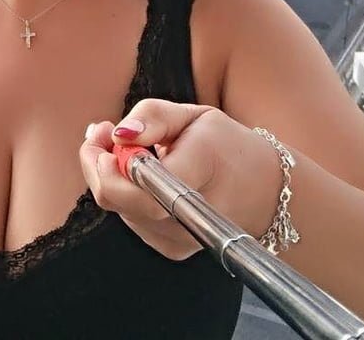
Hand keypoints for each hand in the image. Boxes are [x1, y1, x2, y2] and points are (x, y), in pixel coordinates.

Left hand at [79, 99, 282, 260]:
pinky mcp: (172, 248)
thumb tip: (118, 133)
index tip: (106, 132)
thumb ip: (154, 116)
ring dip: (111, 175)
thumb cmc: (227, 146)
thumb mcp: (195, 115)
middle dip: (98, 163)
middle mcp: (189, 215)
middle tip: (104, 132)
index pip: (140, 183)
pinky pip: (129, 217)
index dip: (107, 162)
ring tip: (131, 148)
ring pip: (119, 207)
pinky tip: (141, 173)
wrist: (265, 192)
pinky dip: (125, 192)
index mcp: (200, 170)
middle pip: (118, 200)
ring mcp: (180, 238)